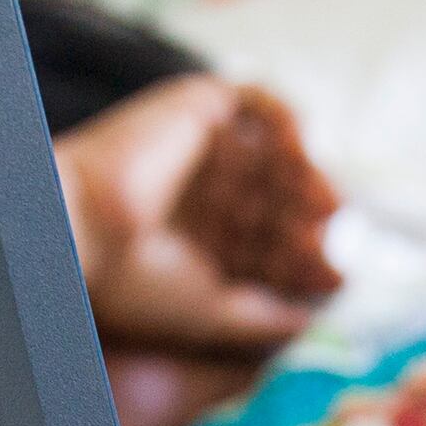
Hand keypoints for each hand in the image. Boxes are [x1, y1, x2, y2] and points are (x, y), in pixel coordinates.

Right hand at [61, 75, 324, 354]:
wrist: (85, 232)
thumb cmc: (133, 282)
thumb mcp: (211, 313)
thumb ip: (261, 318)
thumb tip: (307, 323)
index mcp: (201, 239)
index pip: (272, 243)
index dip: (310, 260)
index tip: (340, 278)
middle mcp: (204, 193)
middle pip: (282, 199)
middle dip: (313, 223)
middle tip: (334, 242)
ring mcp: (203, 150)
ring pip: (278, 156)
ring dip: (308, 177)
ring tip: (325, 206)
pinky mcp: (198, 108)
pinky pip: (259, 102)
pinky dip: (289, 121)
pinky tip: (300, 153)